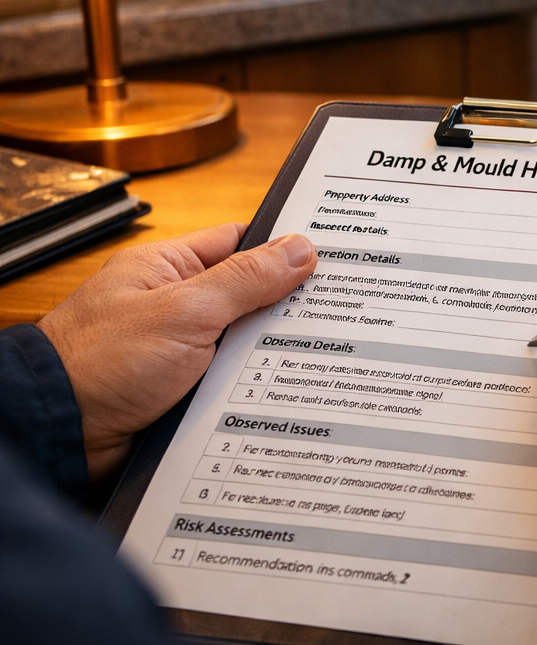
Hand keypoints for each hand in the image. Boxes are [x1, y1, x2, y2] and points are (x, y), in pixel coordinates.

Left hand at [38, 224, 314, 480]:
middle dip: (285, 305)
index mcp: (167, 268)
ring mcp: (176, 349)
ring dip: (269, 351)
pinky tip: (285, 388)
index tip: (331, 254)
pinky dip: (253, 385)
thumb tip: (299, 249)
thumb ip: (245, 279)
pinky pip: (230, 379)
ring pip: (243, 342)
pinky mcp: (179, 389)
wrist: (56, 434)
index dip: (284, 247)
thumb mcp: (185, 311)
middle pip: (248, 295)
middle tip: (338, 309)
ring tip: (321, 350)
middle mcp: (172, 304)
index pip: (239, 242)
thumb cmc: (100, 363)